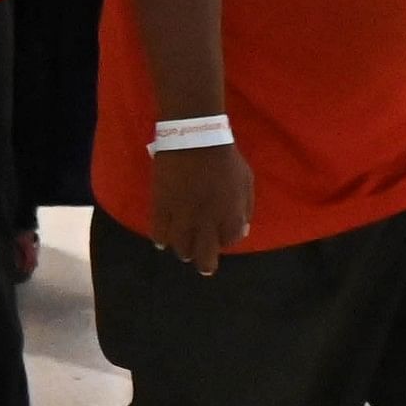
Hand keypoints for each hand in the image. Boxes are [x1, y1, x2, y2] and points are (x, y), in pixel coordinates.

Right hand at [149, 144, 254, 275]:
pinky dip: (161, 240)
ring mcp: (183, 217)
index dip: (226, 239)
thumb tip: (241, 230)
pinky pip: (159, 233)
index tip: (222, 235)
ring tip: (183, 250)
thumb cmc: (225, 159)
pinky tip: (162, 242)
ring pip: (181, 248)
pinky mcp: (162, 208)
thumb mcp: (246, 182)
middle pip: (204, 256)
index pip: (230, 240)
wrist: (195, 139)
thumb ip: (245, 208)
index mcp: (231, 215)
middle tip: (203, 265)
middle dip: (205, 264)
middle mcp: (207, 222)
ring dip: (184, 251)